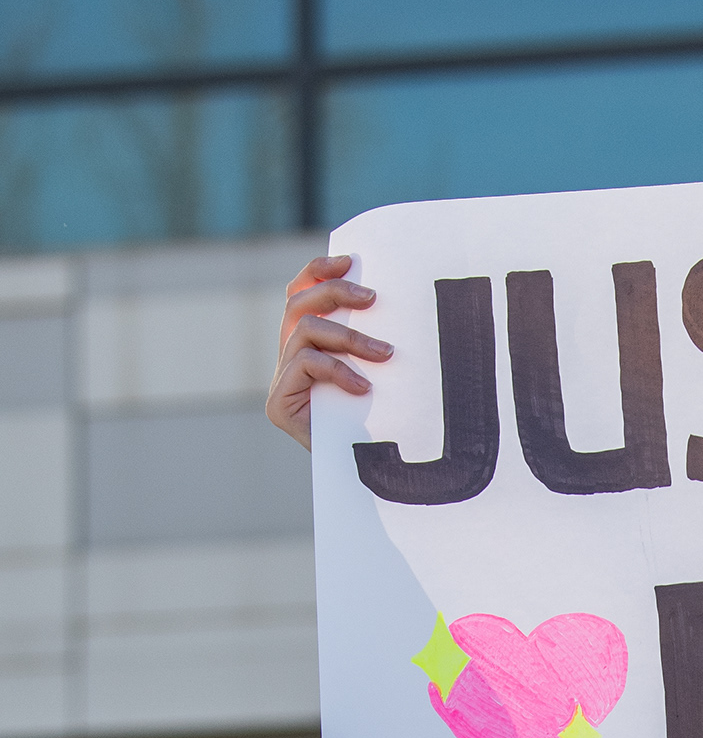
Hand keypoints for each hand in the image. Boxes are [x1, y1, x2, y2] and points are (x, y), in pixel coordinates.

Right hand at [266, 253, 389, 447]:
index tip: (351, 260)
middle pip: (298, 305)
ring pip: (303, 330)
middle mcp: (286, 360)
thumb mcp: (374, 373)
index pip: (300, 294)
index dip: (319, 271)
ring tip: (384, 353)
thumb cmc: (378, 423)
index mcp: (304, 346)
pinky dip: (337, 370)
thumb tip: (390, 301)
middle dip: (336, 293)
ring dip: (348, 337)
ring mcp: (279, 382)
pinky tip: (364, 387)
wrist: (363, 477)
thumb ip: (366, 344)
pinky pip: (305, 365)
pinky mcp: (278, 405)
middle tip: (373, 298)